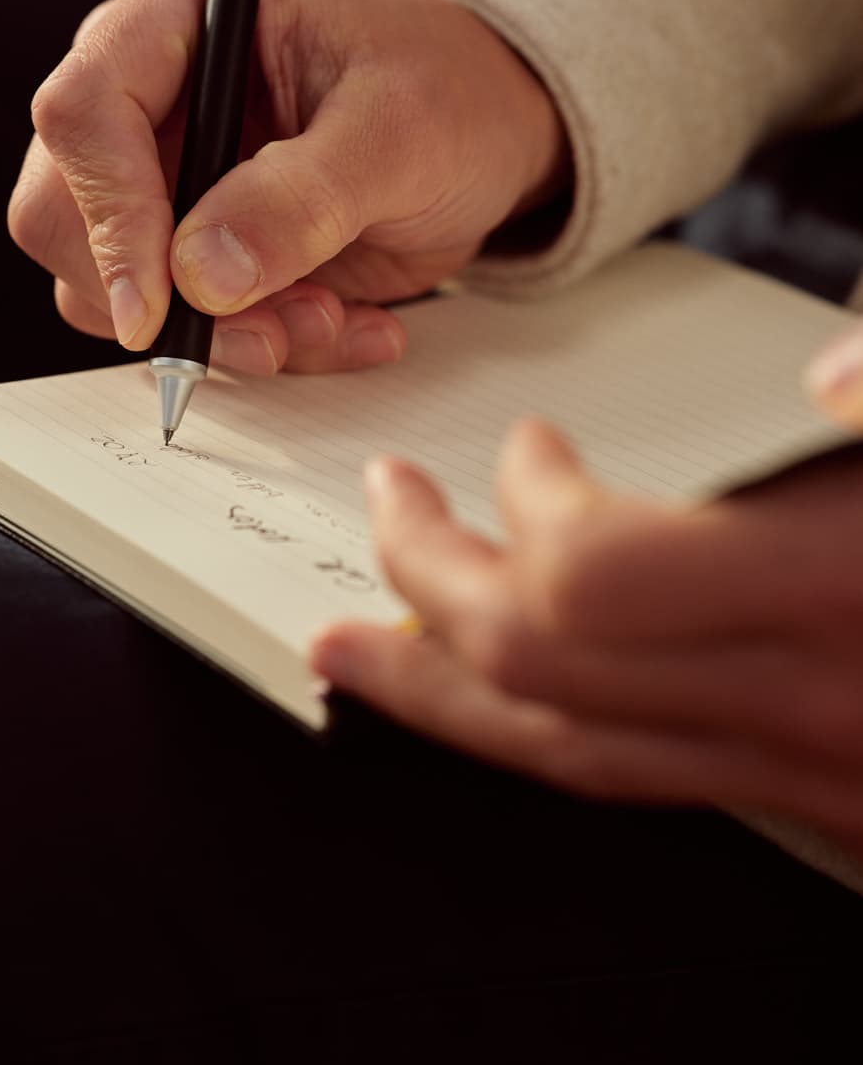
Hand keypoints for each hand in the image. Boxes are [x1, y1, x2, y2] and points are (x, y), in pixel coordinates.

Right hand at [7, 0, 567, 374]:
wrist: (489, 128)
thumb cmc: (449, 90)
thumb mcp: (398, 131)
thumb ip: (301, 196)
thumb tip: (200, 273)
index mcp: (181, 11)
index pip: (85, 112)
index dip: (108, 215)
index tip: (159, 305)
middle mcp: (147, 90)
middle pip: (61, 211)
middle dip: (162, 298)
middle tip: (269, 334)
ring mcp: (157, 173)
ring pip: (107, 287)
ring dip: (218, 334)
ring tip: (330, 317)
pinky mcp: (185, 245)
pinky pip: (173, 325)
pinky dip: (254, 346)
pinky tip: (336, 322)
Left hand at [311, 417, 862, 854]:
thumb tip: (825, 371)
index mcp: (830, 593)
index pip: (590, 575)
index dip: (528, 505)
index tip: (527, 452)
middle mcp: (798, 700)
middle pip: (536, 667)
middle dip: (428, 576)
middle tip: (390, 505)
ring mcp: (799, 768)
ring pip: (566, 750)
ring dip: (436, 687)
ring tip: (354, 644)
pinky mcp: (809, 798)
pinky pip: (629, 779)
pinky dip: (532, 731)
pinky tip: (491, 701)